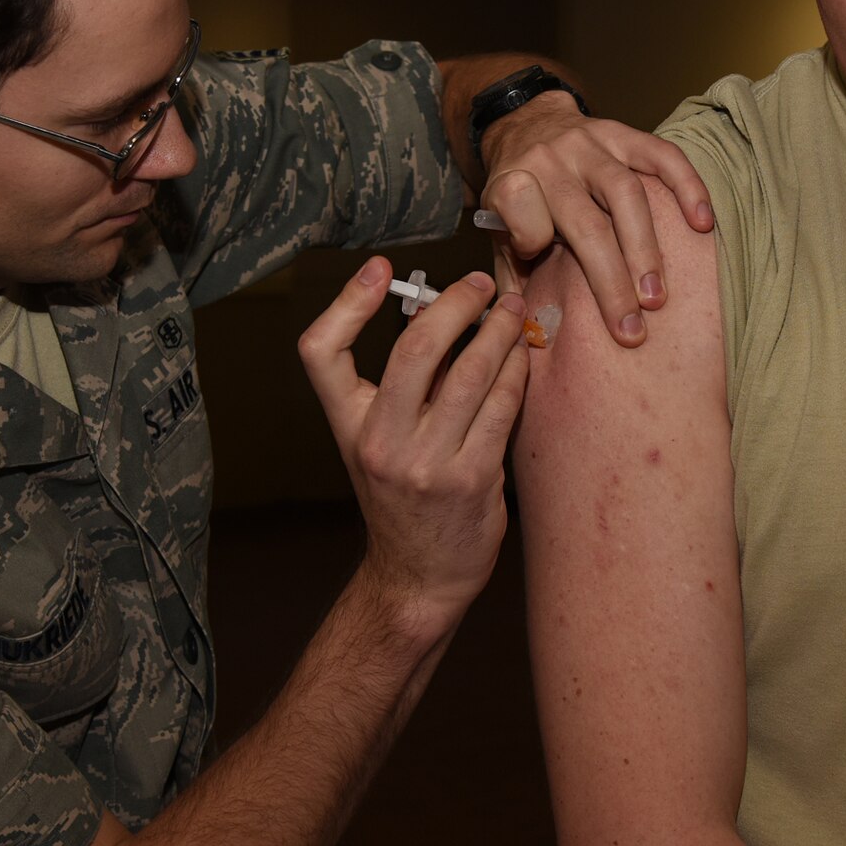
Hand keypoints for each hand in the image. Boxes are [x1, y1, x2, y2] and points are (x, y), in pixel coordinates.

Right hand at [296, 258, 527, 635]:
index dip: (345, 304)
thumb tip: (438, 308)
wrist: (418, 577)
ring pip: (470, 373)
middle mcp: (381, 442)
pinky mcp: (472, 480)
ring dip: (499, 331)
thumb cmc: (405, 497)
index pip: (321, 353)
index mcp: (349, 426)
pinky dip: (516, 372)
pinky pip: (502, 408)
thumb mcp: (382, 439)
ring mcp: (427, 464)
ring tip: (513, 309)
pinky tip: (524, 355)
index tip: (379, 269)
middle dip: (454, 304)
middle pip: (414, 349)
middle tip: (478, 284)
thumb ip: (406, 382)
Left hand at [480, 91, 713, 346]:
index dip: (531, 239)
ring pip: (625, 194)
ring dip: (645, 249)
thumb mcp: (497, 230)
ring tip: (658, 296)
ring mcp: (591, 145)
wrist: (526, 124)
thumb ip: (509, 277)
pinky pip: (662, 156)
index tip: (540, 259)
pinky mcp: (623, 135)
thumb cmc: (518, 194)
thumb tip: (527, 335)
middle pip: (586, 223)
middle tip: (631, 329)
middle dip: (611, 281)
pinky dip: (688, 187)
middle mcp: (553, 162)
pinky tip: (703, 224)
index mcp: (511, 183)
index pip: (522, 213)